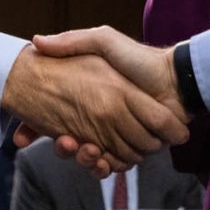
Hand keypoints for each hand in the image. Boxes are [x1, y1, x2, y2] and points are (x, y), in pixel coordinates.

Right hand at [2, 38, 184, 170]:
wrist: (175, 80)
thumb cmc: (139, 58)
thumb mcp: (103, 41)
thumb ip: (73, 41)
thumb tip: (37, 41)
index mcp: (91, 101)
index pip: (58, 121)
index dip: (42, 129)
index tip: (35, 133)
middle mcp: (102, 121)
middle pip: (73, 145)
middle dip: (67, 150)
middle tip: (66, 143)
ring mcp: (118, 137)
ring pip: (91, 159)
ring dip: (85, 160)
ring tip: (86, 151)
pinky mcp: (134, 150)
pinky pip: (114, 167)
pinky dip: (106, 168)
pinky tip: (102, 162)